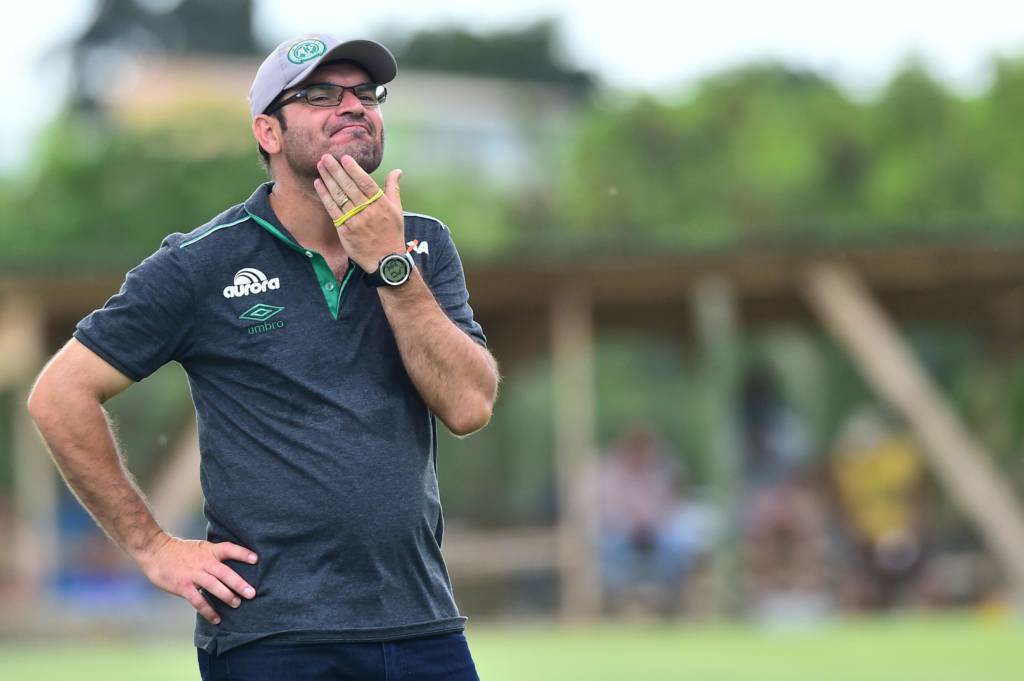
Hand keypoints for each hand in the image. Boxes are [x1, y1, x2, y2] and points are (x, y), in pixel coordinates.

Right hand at [136, 533, 257, 624]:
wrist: (156, 551)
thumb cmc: (180, 551)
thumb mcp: (201, 547)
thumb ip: (214, 556)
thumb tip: (233, 566)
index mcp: (209, 551)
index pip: (229, 549)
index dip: (243, 554)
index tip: (256, 559)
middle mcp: (204, 562)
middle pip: (225, 572)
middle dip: (239, 584)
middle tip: (252, 594)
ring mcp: (193, 575)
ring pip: (213, 586)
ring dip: (226, 596)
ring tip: (237, 604)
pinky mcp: (183, 586)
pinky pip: (198, 600)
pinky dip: (208, 610)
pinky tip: (216, 618)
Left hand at [313, 153, 404, 271]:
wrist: (386, 261)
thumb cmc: (392, 234)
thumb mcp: (397, 210)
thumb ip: (393, 188)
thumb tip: (397, 171)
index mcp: (381, 204)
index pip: (365, 183)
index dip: (354, 170)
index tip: (344, 158)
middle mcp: (367, 211)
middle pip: (349, 187)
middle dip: (336, 170)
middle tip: (325, 156)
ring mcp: (355, 221)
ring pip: (339, 196)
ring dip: (328, 179)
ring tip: (320, 165)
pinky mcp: (345, 230)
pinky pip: (333, 210)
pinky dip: (325, 196)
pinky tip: (319, 184)